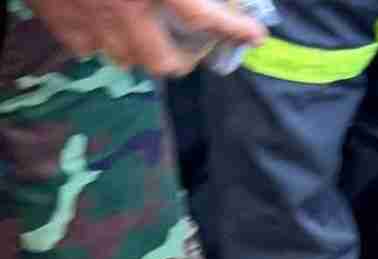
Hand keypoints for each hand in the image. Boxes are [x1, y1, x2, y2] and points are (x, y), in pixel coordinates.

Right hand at [31, 0, 265, 74]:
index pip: (204, 19)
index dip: (234, 30)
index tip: (254, 36)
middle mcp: (122, 7)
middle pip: (162, 63)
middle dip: (182, 60)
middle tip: (193, 48)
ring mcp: (85, 14)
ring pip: (122, 58)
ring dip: (140, 50)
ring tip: (147, 34)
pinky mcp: (53, 13)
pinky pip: (83, 45)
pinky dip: (96, 40)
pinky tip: (103, 22)